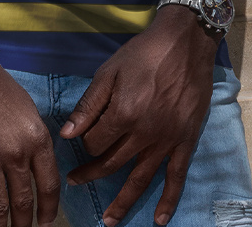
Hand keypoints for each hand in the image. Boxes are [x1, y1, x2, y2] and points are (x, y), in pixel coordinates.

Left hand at [60, 6, 217, 225]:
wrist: (185, 43)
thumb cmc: (143, 53)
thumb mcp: (110, 71)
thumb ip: (89, 105)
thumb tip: (66, 134)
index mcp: (123, 114)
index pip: (94, 143)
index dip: (83, 143)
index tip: (80, 138)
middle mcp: (144, 133)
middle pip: (112, 163)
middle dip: (90, 174)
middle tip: (74, 182)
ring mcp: (166, 140)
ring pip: (140, 179)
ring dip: (123, 201)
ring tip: (109, 222)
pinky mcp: (185, 140)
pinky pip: (176, 176)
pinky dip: (168, 201)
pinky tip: (158, 220)